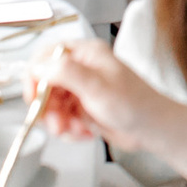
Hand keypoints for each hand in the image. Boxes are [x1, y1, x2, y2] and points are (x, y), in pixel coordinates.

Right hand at [34, 41, 171, 150]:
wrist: (152, 128)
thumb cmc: (136, 103)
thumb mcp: (98, 87)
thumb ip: (67, 73)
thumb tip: (39, 66)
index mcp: (85, 54)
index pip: (45, 57)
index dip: (35, 77)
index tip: (34, 98)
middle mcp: (82, 69)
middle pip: (45, 84)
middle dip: (48, 107)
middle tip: (56, 122)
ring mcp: (82, 89)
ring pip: (51, 105)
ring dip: (59, 122)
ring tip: (75, 130)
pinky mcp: (83, 108)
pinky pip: (62, 119)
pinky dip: (69, 130)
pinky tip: (85, 132)